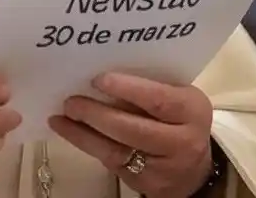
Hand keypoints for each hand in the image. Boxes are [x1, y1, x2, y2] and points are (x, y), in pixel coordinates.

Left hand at [48, 72, 215, 197]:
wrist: (195, 169)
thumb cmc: (180, 119)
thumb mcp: (178, 97)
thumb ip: (152, 86)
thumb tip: (104, 70)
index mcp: (192, 111)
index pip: (158, 99)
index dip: (127, 89)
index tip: (98, 79)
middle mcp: (182, 142)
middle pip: (134, 130)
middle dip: (97, 115)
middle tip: (71, 102)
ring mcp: (163, 168)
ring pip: (118, 152)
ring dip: (84, 134)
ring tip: (60, 118)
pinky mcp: (146, 186)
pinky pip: (113, 164)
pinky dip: (89, 146)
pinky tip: (72, 133)